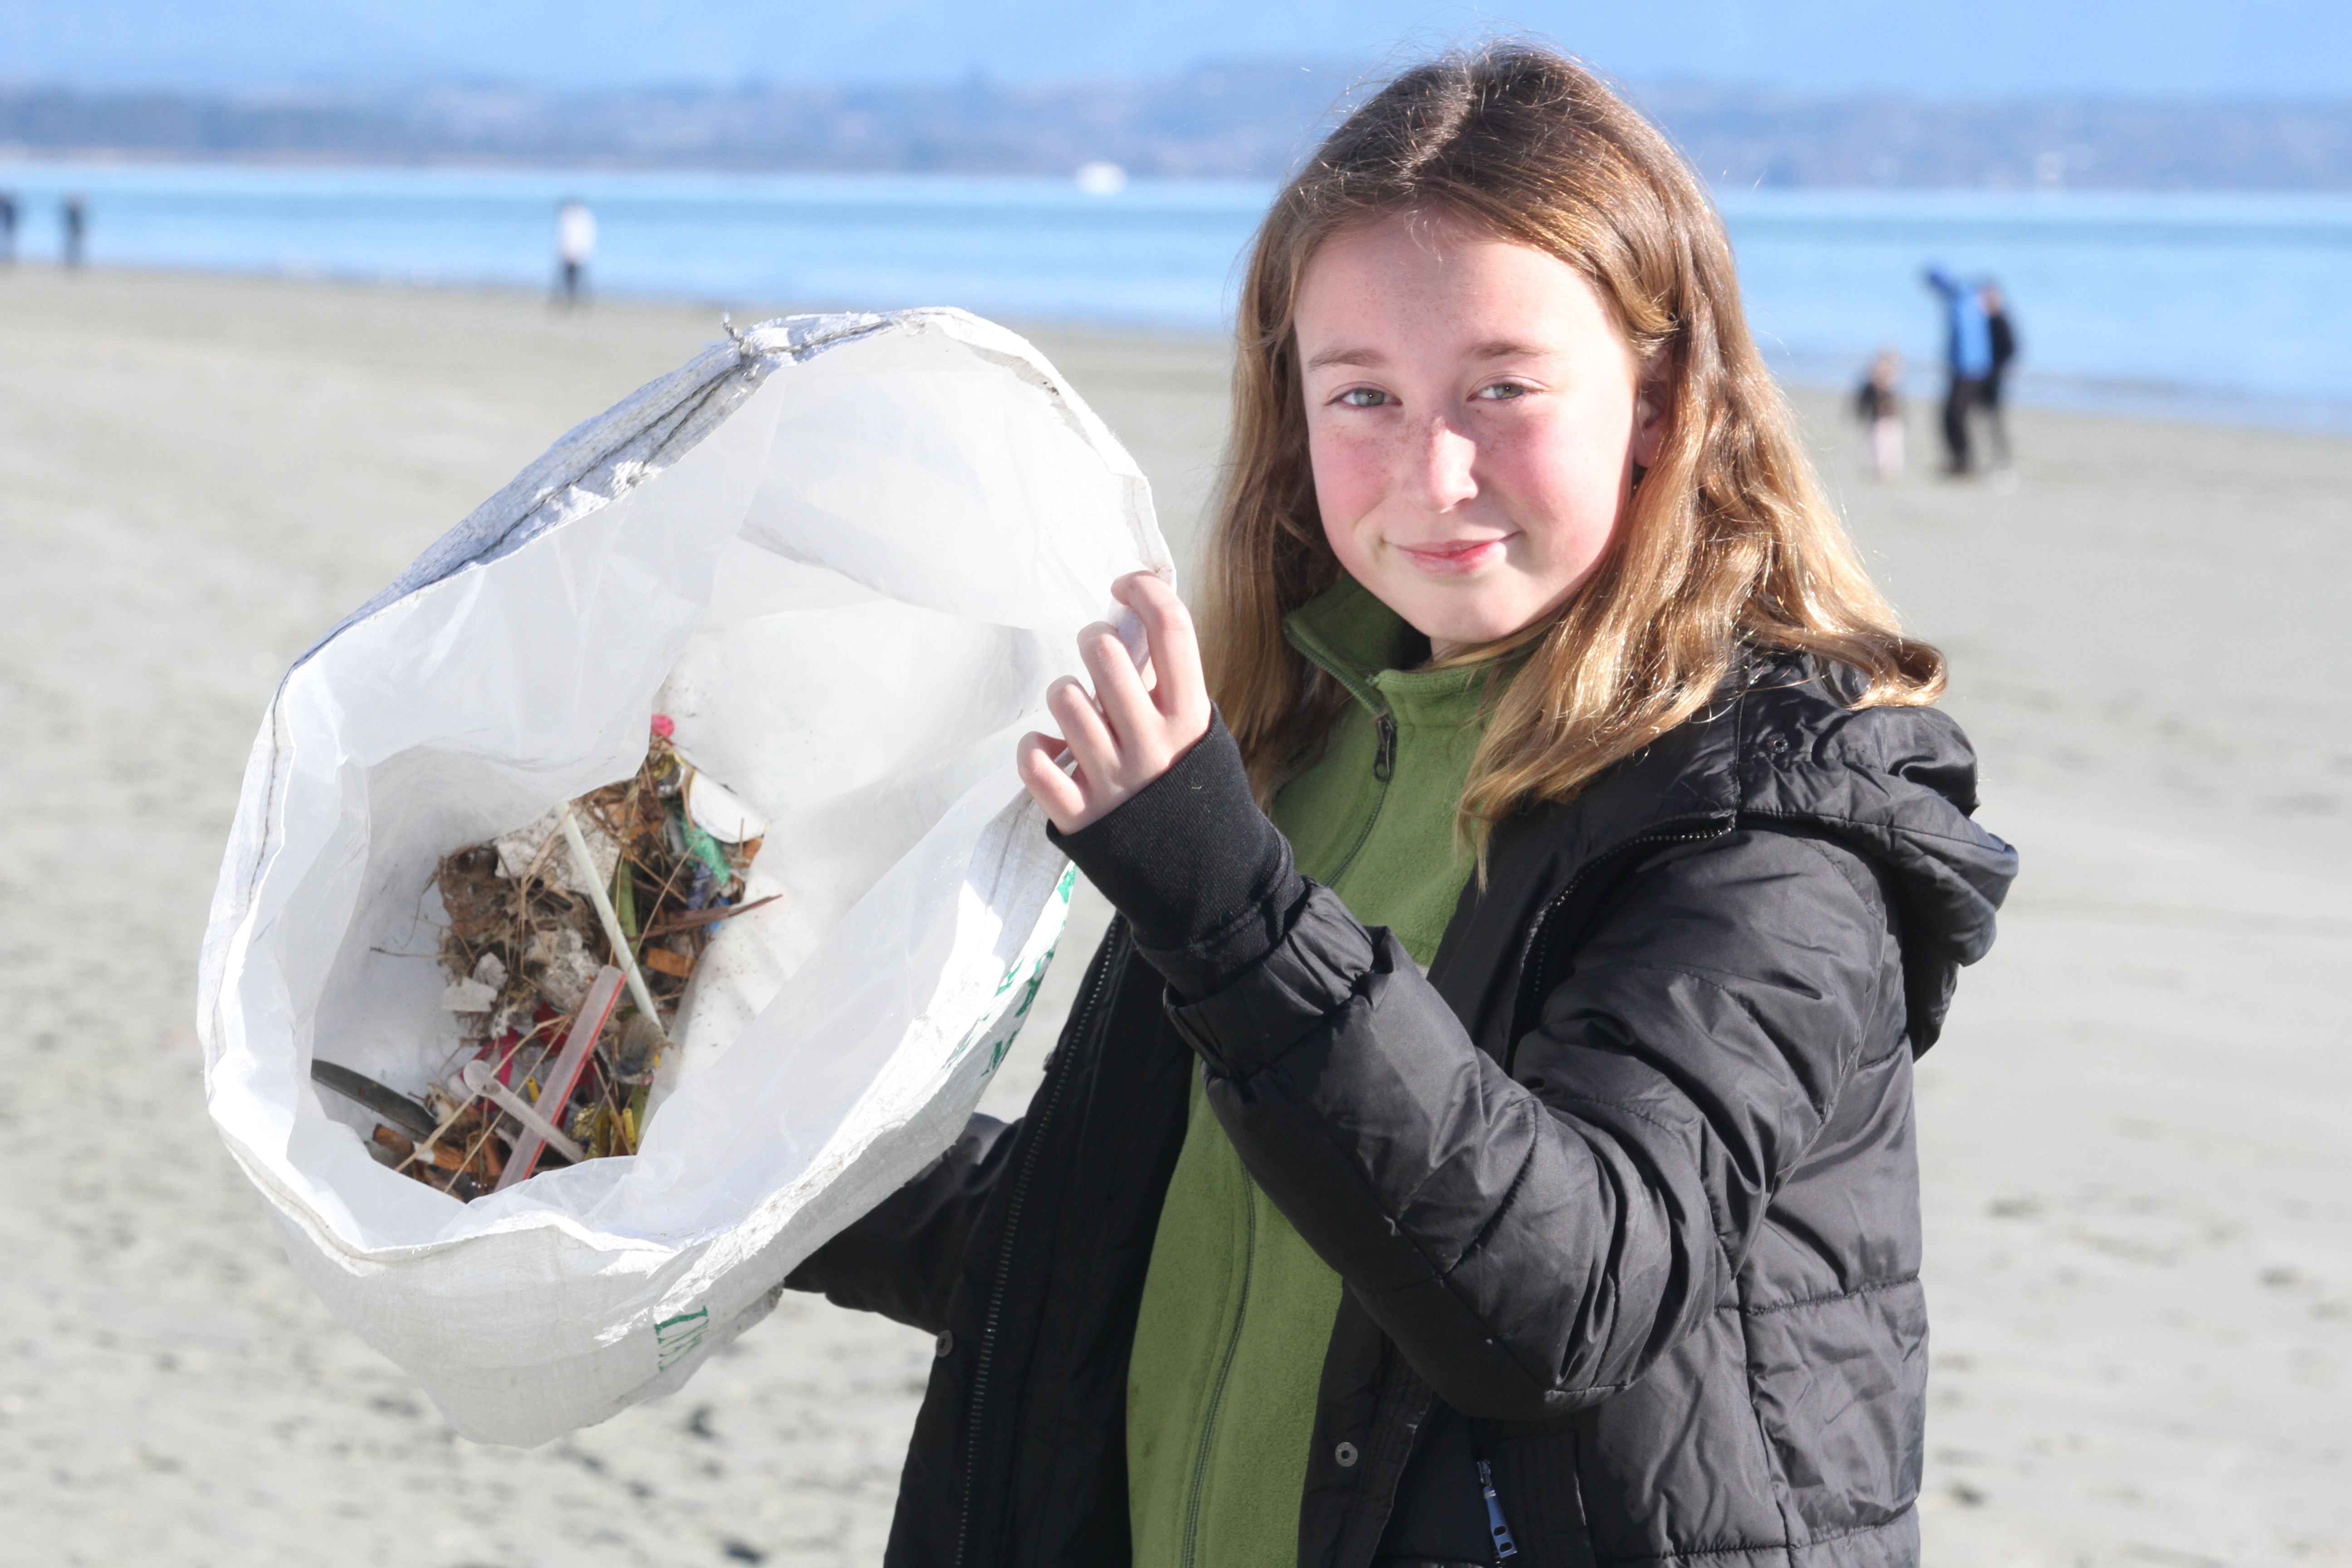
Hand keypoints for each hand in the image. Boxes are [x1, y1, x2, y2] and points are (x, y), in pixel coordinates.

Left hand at [1017, 572, 1210, 834]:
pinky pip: (1033, 762)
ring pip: (1063, 699)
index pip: (1171, 627)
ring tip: (1078, 715)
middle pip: (1105, 653)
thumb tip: (1133, 625)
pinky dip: (1034, 750)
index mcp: (1190, 718)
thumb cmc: (1196, 795)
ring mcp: (1113, 780)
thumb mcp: (1201, 736)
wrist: (1206, 883)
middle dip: (1092, 640)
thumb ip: (1171, 687)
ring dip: (1063, 696)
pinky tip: (1052, 754)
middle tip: (1096, 657)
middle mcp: (1151, 744)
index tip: (1125, 586)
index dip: (1143, 590)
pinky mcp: (1080, 815)